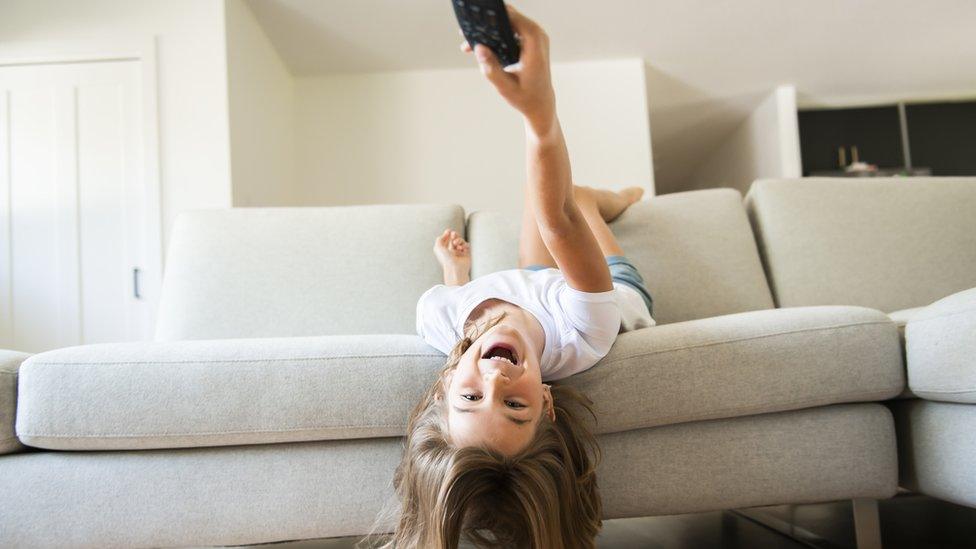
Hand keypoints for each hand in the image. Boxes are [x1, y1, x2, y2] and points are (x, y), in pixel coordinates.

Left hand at [433, 229, 470, 277]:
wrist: (455, 268)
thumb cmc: (446, 259)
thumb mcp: (438, 247)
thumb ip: (440, 238)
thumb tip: (447, 232)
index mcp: (444, 249)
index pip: (446, 238)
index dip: (447, 234)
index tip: (448, 231)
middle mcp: (452, 250)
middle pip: (454, 238)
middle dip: (454, 235)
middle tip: (453, 235)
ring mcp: (459, 252)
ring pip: (461, 241)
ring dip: (459, 240)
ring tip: (456, 244)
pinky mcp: (466, 253)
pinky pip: (467, 245)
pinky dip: (465, 244)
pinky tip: (462, 248)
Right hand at [460, 4, 555, 136]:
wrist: (540, 104)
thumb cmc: (526, 97)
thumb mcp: (505, 87)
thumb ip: (491, 68)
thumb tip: (478, 48)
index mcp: (536, 49)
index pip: (519, 22)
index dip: (501, 16)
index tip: (482, 15)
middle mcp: (538, 38)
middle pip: (513, 18)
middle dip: (490, 22)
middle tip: (468, 27)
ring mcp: (534, 37)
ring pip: (510, 22)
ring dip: (491, 27)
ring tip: (469, 37)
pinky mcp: (529, 40)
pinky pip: (512, 29)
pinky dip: (496, 33)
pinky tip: (479, 43)